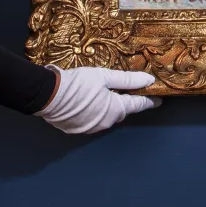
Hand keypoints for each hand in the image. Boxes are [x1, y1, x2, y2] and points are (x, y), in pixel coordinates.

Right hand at [38, 66, 158, 133]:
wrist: (47, 95)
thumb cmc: (77, 84)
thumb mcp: (104, 76)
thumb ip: (128, 79)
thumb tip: (148, 79)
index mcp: (115, 110)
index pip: (138, 105)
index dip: (149, 101)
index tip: (158, 100)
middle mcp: (106, 122)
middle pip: (121, 111)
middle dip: (125, 102)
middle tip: (128, 91)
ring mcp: (91, 128)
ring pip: (106, 116)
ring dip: (108, 107)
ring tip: (104, 95)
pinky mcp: (78, 129)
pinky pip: (92, 120)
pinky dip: (94, 112)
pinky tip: (89, 102)